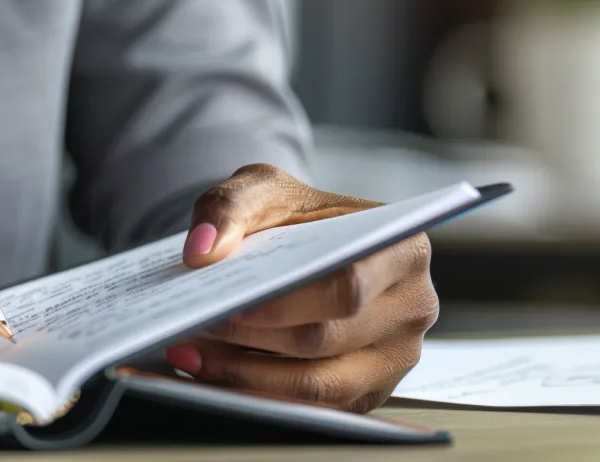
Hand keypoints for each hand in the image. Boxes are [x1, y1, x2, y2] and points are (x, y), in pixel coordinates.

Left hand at [161, 164, 437, 412]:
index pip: (345, 285)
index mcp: (401, 249)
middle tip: (193, 329)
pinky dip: (255, 395)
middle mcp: (410, 307)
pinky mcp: (368, 391)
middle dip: (251, 340)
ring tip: (189, 354)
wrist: (307, 244)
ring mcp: (394, 357)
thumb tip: (201, 251)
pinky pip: (311, 409)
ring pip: (318, 386)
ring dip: (244, 376)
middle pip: (326, 339)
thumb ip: (230, 208)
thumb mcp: (262, 189)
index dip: (285, 303)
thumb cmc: (294, 216)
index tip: (231, 305)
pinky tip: (210, 375)